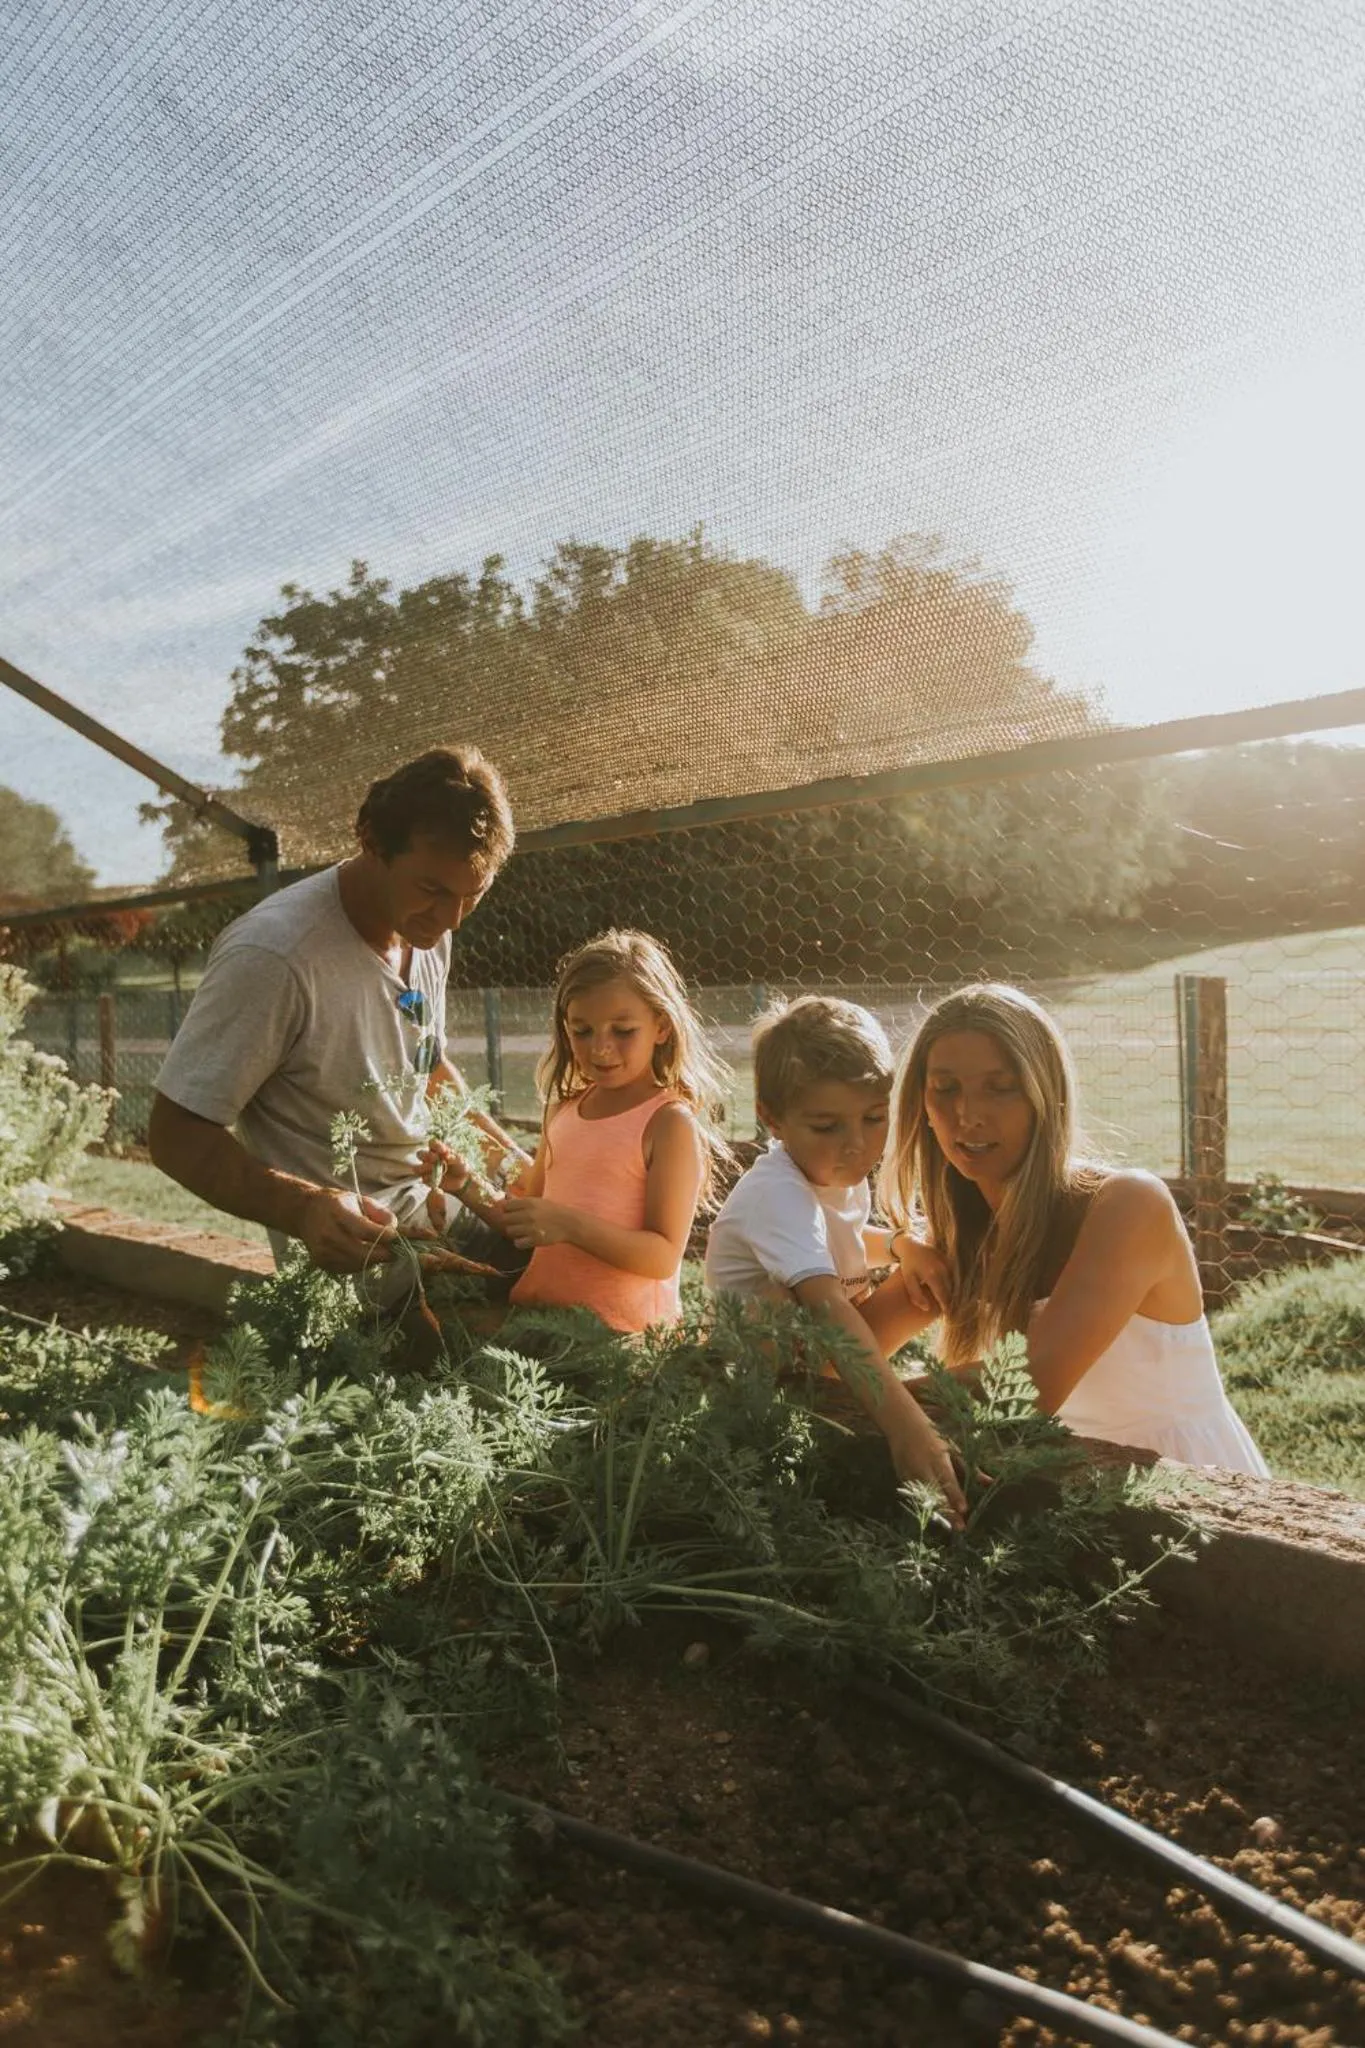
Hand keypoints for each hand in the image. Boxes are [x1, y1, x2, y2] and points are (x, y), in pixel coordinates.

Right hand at [298, 1188, 397, 1272]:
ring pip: (359, 1264)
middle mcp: (328, 1234)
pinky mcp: (322, 1264)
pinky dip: (362, 1264)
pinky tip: (363, 1253)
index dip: (385, 1236)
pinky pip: (350, 1269)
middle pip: (364, 1253)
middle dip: (384, 1253)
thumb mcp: (360, 1199)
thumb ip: (380, 1213)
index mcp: (337, 1213)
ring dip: (375, 1259)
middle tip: (396, 1249)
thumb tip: (396, 1229)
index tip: (397, 1237)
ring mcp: (323, 1252)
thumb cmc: (337, 1203)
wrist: (304, 1213)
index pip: (365, 1231)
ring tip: (379, 1249)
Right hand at [417, 1140, 470, 1192]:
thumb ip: (456, 1158)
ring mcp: (426, 1170)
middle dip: (428, 1156)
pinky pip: (424, 1179)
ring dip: (425, 1168)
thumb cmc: (460, 1166)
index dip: (436, 1145)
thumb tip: (448, 1157)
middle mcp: (429, 1158)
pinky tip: (438, 1179)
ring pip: (417, 1168)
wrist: (462, 1180)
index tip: (444, 1151)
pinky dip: (430, 1179)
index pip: (432, 1143)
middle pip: (420, 1154)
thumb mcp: (461, 1161)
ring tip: (434, 1170)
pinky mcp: (427, 1180)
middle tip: (437, 1159)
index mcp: (437, 1149)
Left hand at [499, 1196, 576, 1250]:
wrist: (568, 1223)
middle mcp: (528, 1214)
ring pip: (509, 1231)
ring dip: (513, 1232)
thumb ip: (521, 1201)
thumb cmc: (553, 1211)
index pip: (506, 1205)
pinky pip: (517, 1243)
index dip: (506, 1209)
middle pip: (505, 1219)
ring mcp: (530, 1228)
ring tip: (520, 1231)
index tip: (508, 1212)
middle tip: (513, 1223)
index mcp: (529, 1202)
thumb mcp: (538, 1201)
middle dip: (507, 1221)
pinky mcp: (534, 1240)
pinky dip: (520, 1242)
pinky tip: (525, 1239)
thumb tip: (506, 1197)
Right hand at [885, 1395, 967, 1528]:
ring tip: (949, 1527)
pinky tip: (935, 1518)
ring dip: (937, 1513)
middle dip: (947, 1511)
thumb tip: (990, 1482)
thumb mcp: (954, 1448)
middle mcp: (923, 1467)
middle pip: (936, 1493)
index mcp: (937, 1457)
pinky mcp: (902, 1478)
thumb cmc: (934, 1437)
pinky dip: (925, 1506)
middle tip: (959, 1527)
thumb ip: (971, 1467)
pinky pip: (915, 1496)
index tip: (964, 1509)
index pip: (947, 1479)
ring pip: (924, 1498)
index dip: (955, 1494)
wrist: (903, 1426)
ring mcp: (910, 1474)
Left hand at [893, 1233, 950, 1315]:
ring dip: (953, 1293)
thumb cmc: (908, 1265)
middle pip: (950, 1291)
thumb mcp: (909, 1280)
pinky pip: (954, 1276)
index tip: (948, 1316)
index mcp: (932, 1276)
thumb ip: (916, 1295)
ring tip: (953, 1303)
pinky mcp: (949, 1260)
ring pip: (954, 1283)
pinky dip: (953, 1284)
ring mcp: (947, 1264)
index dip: (946, 1307)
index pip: (943, 1296)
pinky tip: (952, 1291)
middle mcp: (942, 1269)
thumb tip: (927, 1309)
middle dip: (951, 1301)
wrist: (911, 1245)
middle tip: (952, 1312)